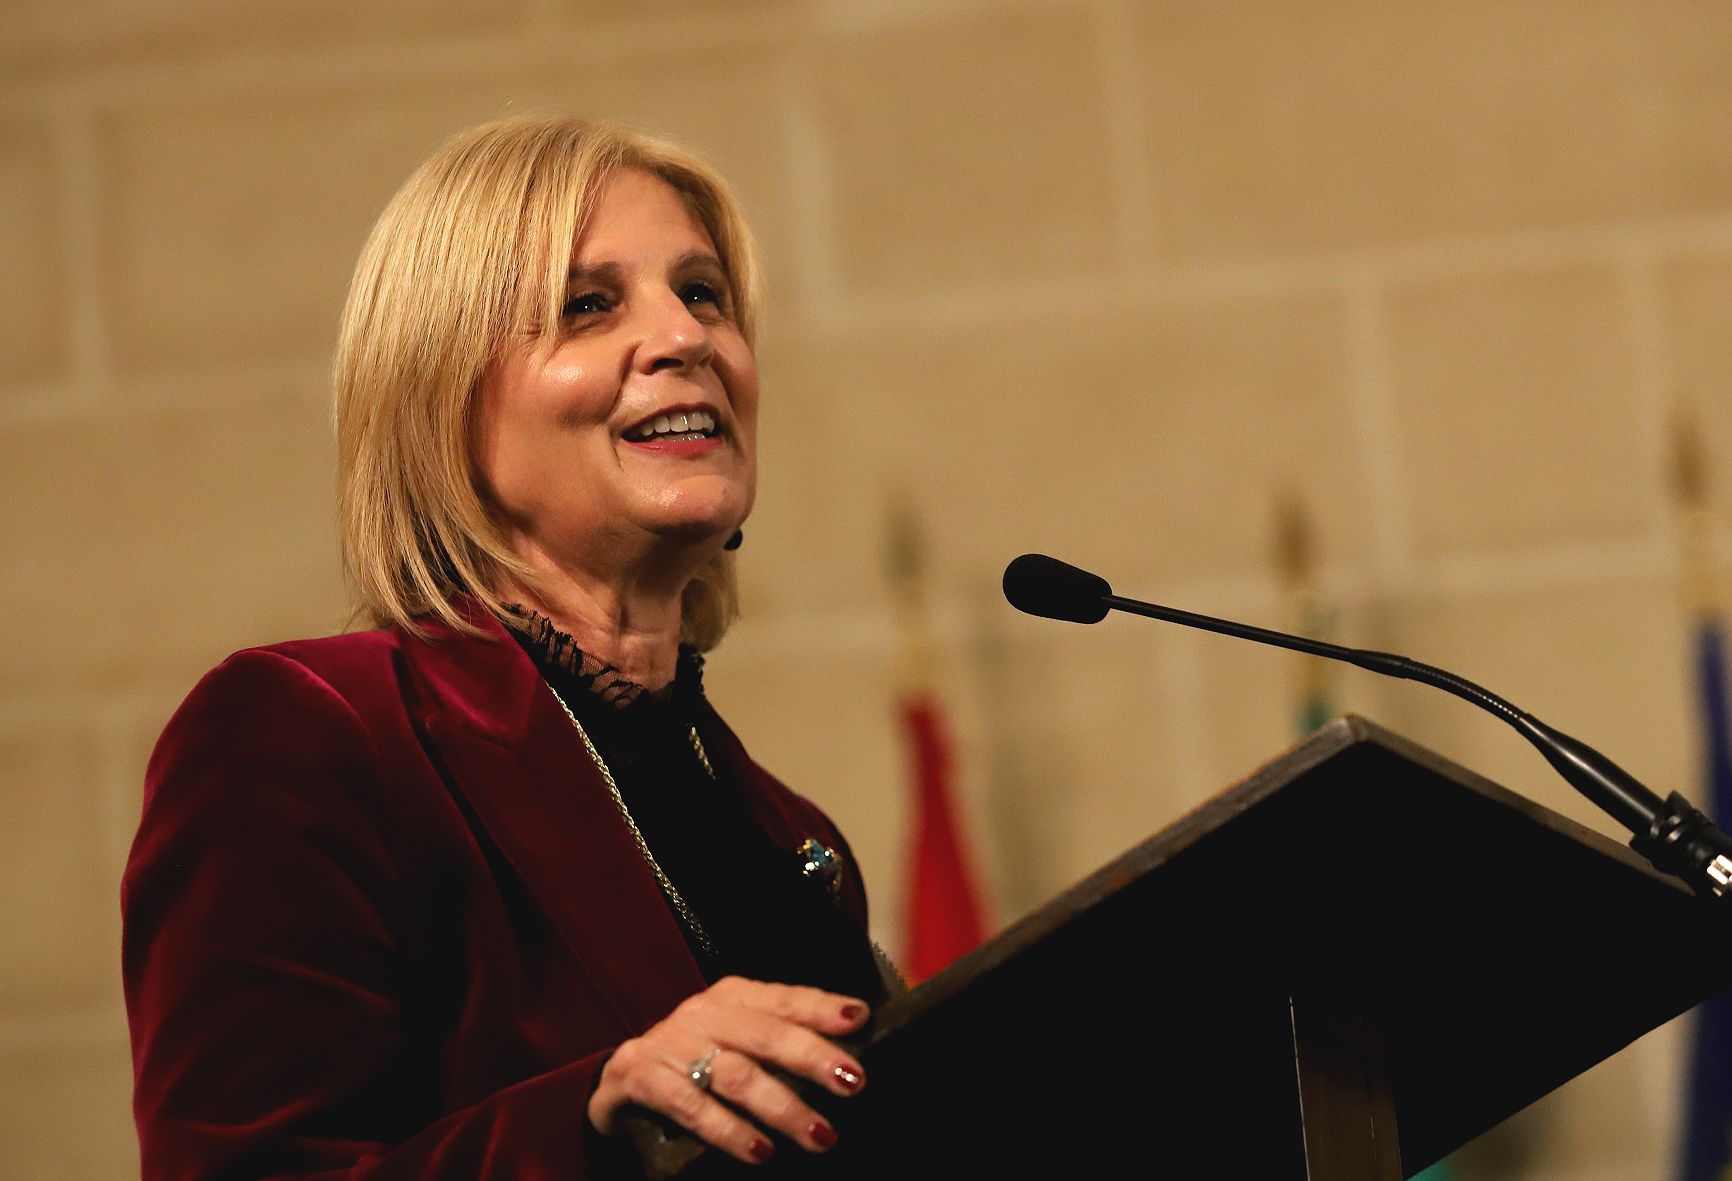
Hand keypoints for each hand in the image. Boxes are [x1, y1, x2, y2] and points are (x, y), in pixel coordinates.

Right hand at [587, 976, 868, 1164]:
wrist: (618, 1084)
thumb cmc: (695, 1065)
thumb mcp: (735, 1045)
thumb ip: (778, 1047)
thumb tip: (846, 1065)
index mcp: (731, 998)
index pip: (782, 998)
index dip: (820, 1006)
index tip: (860, 1018)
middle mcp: (701, 1014)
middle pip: (763, 1033)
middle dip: (812, 1057)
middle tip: (854, 1081)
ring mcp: (668, 1044)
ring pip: (734, 1074)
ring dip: (781, 1106)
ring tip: (820, 1134)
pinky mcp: (639, 1077)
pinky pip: (690, 1105)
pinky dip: (728, 1130)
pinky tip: (759, 1151)